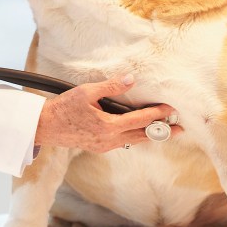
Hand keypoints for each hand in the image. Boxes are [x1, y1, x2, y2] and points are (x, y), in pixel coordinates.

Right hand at [33, 74, 182, 152]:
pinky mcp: (99, 147)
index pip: (140, 119)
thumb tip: (131, 79)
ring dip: (150, 135)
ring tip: (165, 131)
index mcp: (108, 126)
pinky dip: (135, 136)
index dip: (157, 114)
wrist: (46, 127)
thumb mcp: (86, 93)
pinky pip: (123, 141)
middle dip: (162, 132)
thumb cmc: (64, 108)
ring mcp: (105, 145)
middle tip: (181, 129)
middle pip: (143, 136)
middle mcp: (109, 139)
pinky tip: (139, 131)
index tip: (171, 109)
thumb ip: (111, 87)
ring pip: (134, 140)